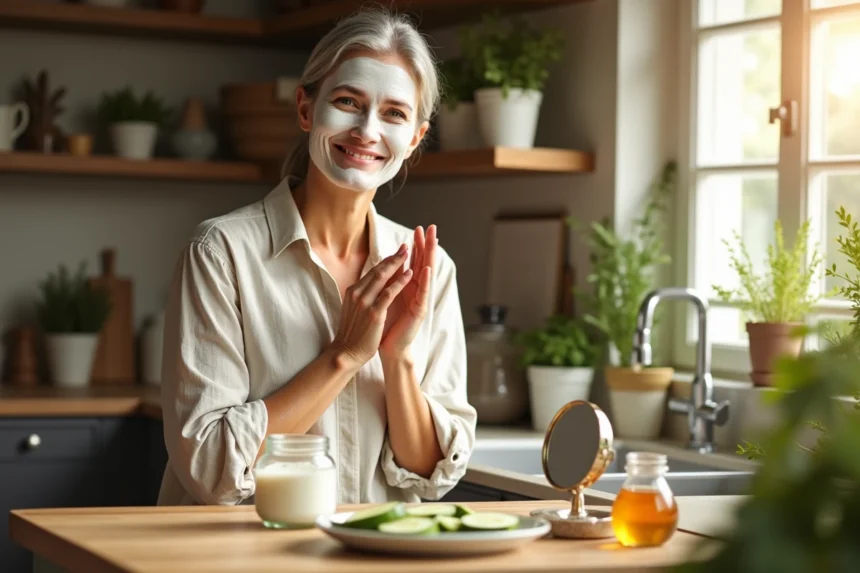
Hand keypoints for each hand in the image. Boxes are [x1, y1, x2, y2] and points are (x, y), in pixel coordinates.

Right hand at [331, 244, 411, 369]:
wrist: (346, 352)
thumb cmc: (352, 333)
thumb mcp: (353, 309)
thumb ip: (361, 296)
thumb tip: (369, 285)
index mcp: (352, 291)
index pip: (371, 272)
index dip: (385, 261)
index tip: (396, 252)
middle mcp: (357, 293)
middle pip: (377, 270)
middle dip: (392, 257)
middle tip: (405, 247)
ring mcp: (365, 302)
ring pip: (382, 277)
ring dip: (397, 264)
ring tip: (409, 254)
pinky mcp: (374, 313)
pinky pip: (389, 292)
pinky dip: (400, 281)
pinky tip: (410, 274)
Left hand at [379, 225, 436, 360]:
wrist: (388, 347)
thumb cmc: (387, 323)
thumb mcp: (387, 296)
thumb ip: (391, 280)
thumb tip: (390, 262)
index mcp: (408, 286)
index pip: (414, 260)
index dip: (416, 245)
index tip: (418, 228)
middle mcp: (416, 290)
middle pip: (423, 262)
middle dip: (427, 245)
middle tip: (432, 227)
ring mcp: (419, 300)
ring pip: (427, 274)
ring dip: (430, 257)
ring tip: (434, 241)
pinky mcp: (419, 311)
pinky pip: (423, 293)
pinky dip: (425, 280)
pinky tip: (426, 268)